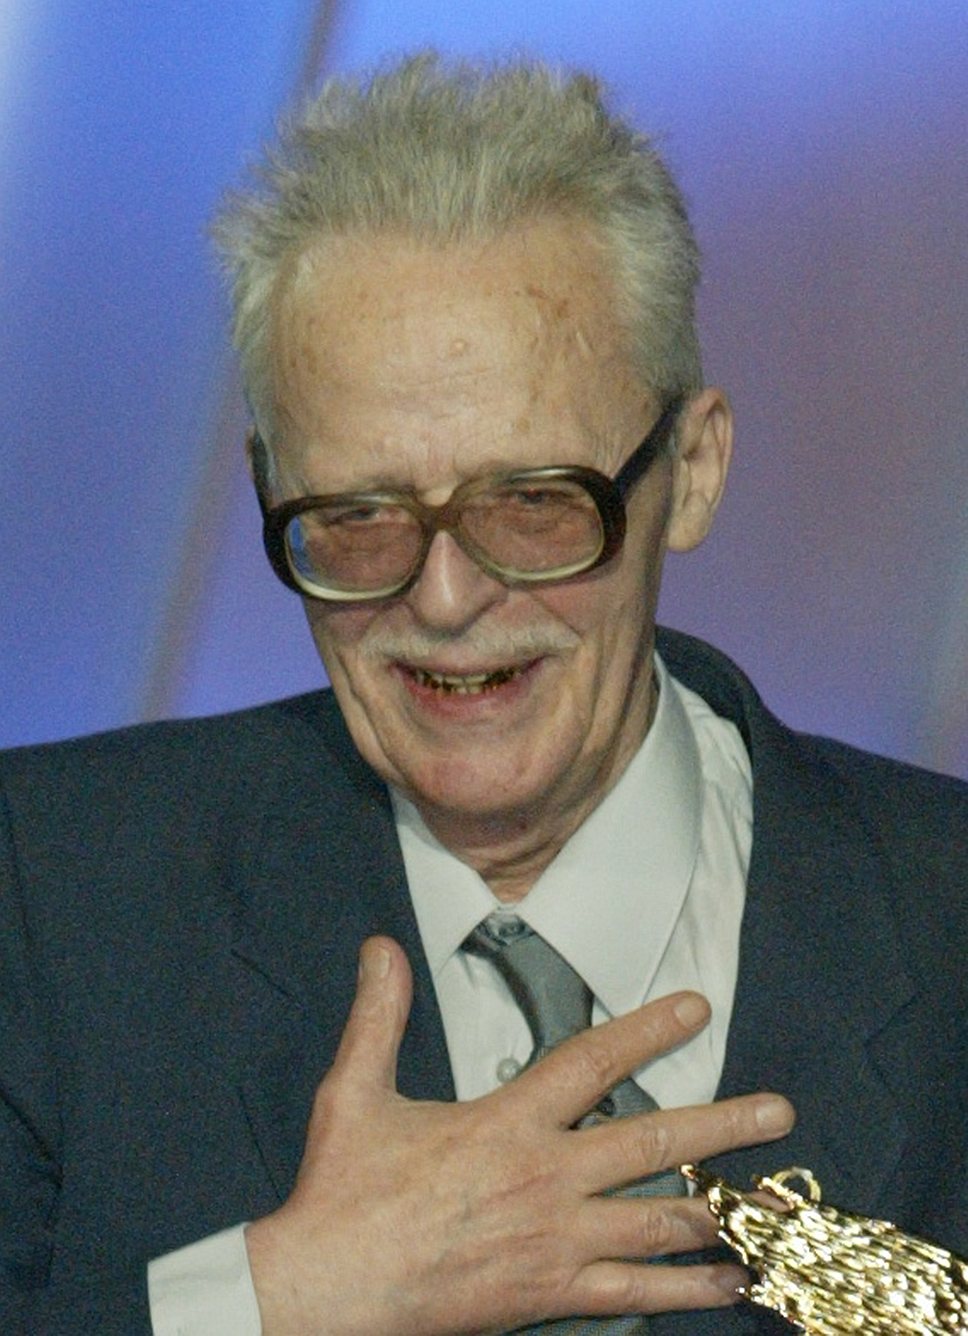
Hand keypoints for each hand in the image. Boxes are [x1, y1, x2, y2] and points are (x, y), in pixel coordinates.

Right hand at [246, 936, 794, 1334]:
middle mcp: (546, 1179)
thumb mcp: (354, 1091)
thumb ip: (378, 1016)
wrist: (329, 1292)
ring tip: (772, 1200)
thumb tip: (380, 947)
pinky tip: (730, 1282)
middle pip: (652, 1145)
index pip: (590, 1062)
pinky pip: (636, 1295)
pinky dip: (689, 1289)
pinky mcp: (552, 1297)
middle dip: (723, 1124)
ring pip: (659, 1222)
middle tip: (780, 1112)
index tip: (696, 1007)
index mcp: (505, 1123)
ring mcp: (556, 1244)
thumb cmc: (343, 1192)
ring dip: (720, 1206)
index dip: (647, 1030)